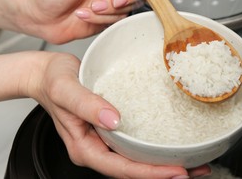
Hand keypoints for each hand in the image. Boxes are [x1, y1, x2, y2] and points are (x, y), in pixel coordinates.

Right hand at [32, 52, 210, 177]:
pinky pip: (135, 144)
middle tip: (195, 170)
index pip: (121, 168)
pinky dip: (155, 147)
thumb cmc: (52, 80)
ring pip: (136, 160)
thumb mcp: (65, 88)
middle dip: (164, 173)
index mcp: (84, 146)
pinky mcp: (111, 129)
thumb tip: (114, 120)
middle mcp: (97, 147)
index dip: (150, 173)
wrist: (46, 73)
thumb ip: (87, 104)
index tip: (176, 171)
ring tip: (192, 162)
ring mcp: (104, 140)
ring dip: (163, 162)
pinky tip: (171, 143)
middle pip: (133, 170)